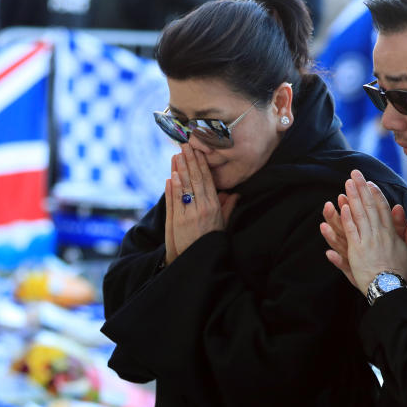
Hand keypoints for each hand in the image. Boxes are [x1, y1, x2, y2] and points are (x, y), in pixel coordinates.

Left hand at [164, 144, 238, 264]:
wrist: (198, 261)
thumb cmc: (211, 243)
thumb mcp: (223, 225)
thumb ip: (227, 208)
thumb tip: (235, 194)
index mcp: (214, 207)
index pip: (208, 181)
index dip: (202, 164)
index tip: (198, 150)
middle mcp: (202, 209)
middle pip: (196, 180)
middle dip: (190, 161)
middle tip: (185, 144)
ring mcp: (189, 215)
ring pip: (184, 187)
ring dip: (180, 169)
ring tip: (177, 154)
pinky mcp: (177, 222)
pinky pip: (174, 201)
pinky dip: (172, 188)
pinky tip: (172, 175)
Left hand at [324, 170, 406, 295]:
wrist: (390, 288)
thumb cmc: (401, 273)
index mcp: (391, 233)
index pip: (383, 208)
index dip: (376, 194)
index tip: (370, 183)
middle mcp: (379, 233)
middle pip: (370, 206)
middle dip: (362, 188)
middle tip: (355, 174)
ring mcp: (367, 240)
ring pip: (359, 214)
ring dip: (353, 198)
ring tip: (347, 184)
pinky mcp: (357, 250)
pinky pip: (351, 230)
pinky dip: (347, 218)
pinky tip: (342, 206)